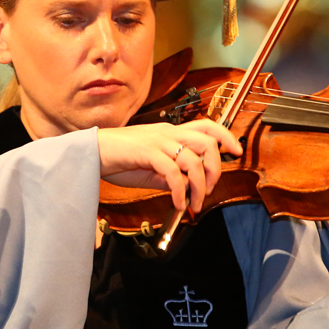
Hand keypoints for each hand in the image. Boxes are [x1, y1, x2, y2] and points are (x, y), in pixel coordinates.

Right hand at [97, 119, 241, 214]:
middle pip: (207, 143)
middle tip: (208, 190)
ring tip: (193, 203)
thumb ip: (170, 174)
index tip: (236, 151)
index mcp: (170, 132)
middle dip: (215, 169)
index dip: (226, 136)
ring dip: (199, 186)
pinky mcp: (147, 152)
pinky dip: (179, 191)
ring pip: (193, 159)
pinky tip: (176, 202)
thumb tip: (188, 188)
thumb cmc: (119, 159)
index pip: (207, 125)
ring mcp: (158, 141)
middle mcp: (167, 133)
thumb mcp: (151, 168)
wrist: (92, 153)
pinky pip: (172, 172)